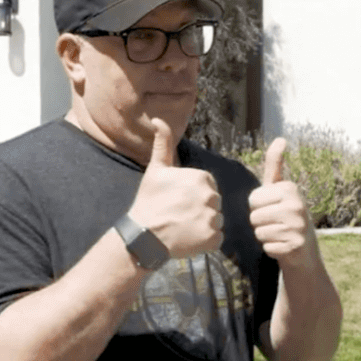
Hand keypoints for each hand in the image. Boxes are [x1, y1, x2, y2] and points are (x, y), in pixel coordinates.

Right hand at [126, 117, 222, 258]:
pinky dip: (206, 241)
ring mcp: (213, 218)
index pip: (208, 187)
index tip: (179, 201)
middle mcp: (211, 196)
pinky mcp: (213, 239)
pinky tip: (189, 238)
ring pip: (216, 220)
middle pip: (213, 203)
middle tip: (180, 215)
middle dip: (200, 209)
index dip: (194, 195)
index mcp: (202, 178)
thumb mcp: (156, 169)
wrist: (143, 235)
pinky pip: (216, 238)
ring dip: (203, 225)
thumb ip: (162, 143)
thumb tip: (158, 120)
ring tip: (183, 226)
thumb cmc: (150, 201)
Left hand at [248, 138, 317, 262]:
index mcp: (290, 188)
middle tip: (276, 224)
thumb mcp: (280, 188)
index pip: (253, 199)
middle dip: (260, 223)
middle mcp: (297, 205)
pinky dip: (272, 249)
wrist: (305, 250)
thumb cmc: (287, 216)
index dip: (258, 207)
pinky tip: (283, 245)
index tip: (273, 209)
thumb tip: (280, 138)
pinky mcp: (296, 245)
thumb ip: (275, 164)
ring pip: (259, 232)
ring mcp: (298, 226)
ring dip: (265, 237)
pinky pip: (267, 247)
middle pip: (254, 217)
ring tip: (279, 234)